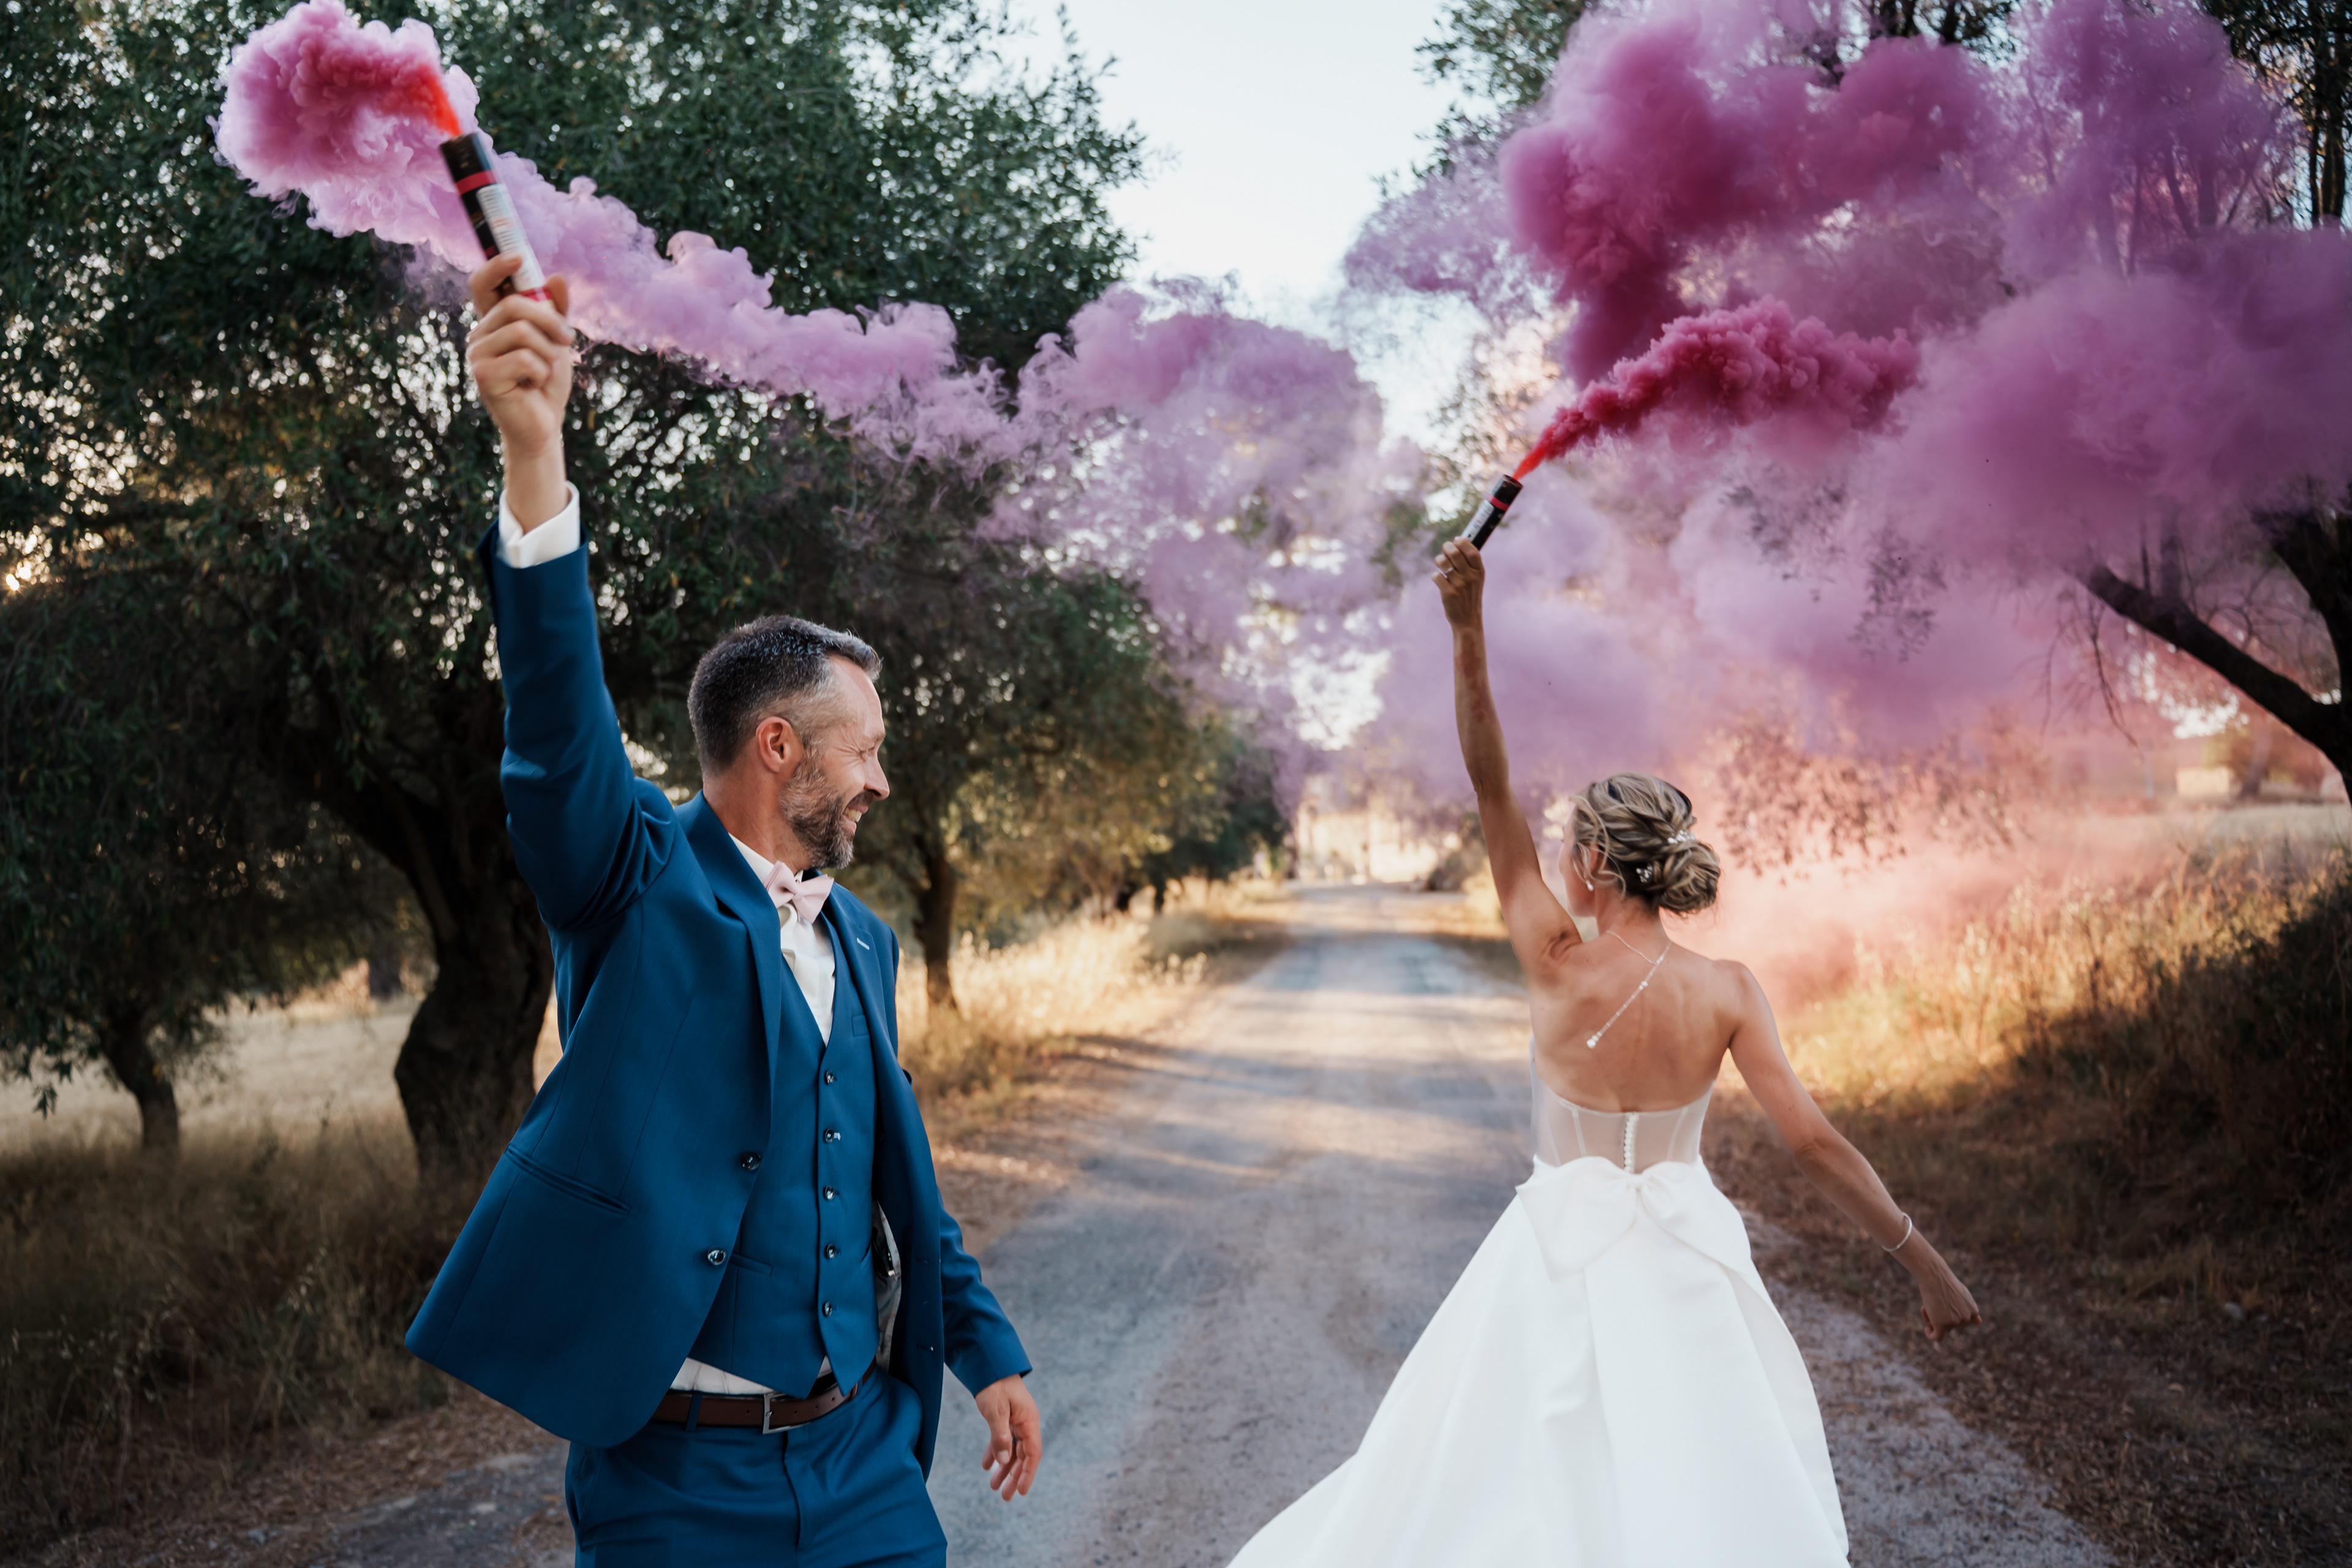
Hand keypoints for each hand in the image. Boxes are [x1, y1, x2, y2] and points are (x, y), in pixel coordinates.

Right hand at [464, 253, 573, 527]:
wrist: (544, 426)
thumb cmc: (546, 383)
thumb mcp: (556, 341)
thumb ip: (556, 310)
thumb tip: (557, 276)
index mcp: (493, 322)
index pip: (483, 284)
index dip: (497, 266)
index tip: (519, 258)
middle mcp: (479, 334)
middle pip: (515, 304)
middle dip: (551, 320)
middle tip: (567, 340)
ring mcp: (477, 355)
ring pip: (523, 331)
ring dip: (549, 352)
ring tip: (545, 371)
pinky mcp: (483, 376)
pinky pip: (525, 358)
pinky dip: (542, 371)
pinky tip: (533, 386)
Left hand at [974, 1374, 1040, 1499]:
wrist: (989, 1364)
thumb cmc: (994, 1385)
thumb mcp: (995, 1411)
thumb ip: (999, 1437)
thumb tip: (1004, 1461)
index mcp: (1029, 1421)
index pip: (1033, 1454)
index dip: (1028, 1474)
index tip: (1022, 1492)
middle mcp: (1026, 1423)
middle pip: (1023, 1456)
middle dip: (1014, 1477)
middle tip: (1005, 1497)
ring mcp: (1016, 1420)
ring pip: (1012, 1450)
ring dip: (1004, 1468)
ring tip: (993, 1486)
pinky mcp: (1006, 1418)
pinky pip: (1003, 1440)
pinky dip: (996, 1453)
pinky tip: (986, 1465)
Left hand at [1433, 537, 1484, 628]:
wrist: (1468, 621)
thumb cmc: (1470, 597)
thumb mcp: (1477, 580)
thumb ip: (1471, 564)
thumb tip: (1457, 544)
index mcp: (1479, 572)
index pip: (1472, 551)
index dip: (1463, 542)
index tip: (1456, 540)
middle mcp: (1470, 577)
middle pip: (1454, 553)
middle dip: (1446, 547)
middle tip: (1445, 550)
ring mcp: (1459, 585)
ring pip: (1443, 562)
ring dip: (1439, 560)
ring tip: (1440, 563)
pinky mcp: (1448, 593)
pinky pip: (1436, 576)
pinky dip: (1435, 576)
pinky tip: (1440, 581)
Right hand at [1905, 1241, 1982, 1341]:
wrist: (1935, 1276)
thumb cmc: (1946, 1282)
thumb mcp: (1964, 1294)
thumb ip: (1970, 1309)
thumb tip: (1979, 1322)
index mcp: (1973, 1311)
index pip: (1963, 1322)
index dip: (1952, 1315)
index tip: (1944, 1307)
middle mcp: (1966, 1319)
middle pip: (1952, 1326)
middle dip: (1941, 1317)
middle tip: (1932, 1304)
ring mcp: (1955, 1323)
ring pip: (1941, 1328)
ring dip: (1932, 1320)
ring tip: (1926, 1306)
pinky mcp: (1942, 1325)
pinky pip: (1936, 1337)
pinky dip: (1931, 1335)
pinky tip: (1927, 1330)